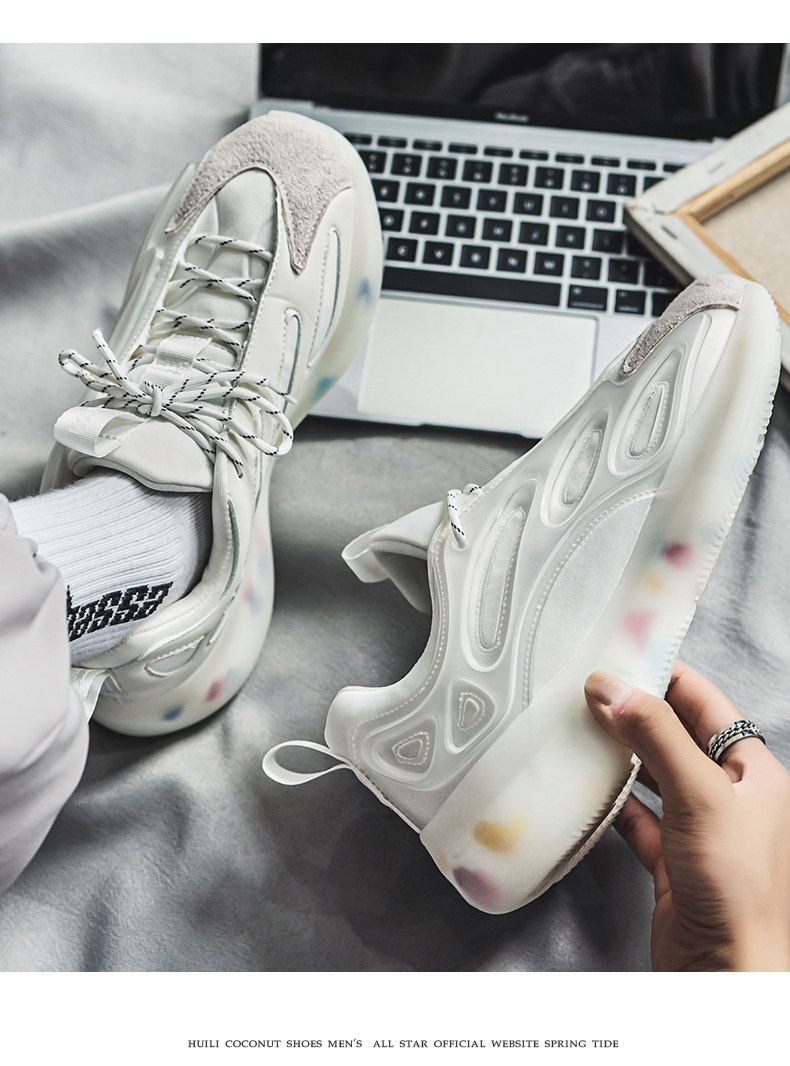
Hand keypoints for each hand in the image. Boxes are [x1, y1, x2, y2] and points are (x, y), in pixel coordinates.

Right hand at [584, 661, 789, 970]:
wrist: (726, 973)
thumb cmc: (736, 888)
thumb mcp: (701, 796)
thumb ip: (656, 737)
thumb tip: (612, 687)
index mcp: (753, 772)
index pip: (708, 705)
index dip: (668, 675)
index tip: (625, 654)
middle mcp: (729, 796)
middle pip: (676, 737)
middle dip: (636, 713)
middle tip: (591, 689)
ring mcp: (699, 830)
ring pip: (653, 776)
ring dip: (620, 755)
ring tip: (582, 729)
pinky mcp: (670, 861)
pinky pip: (636, 818)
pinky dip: (611, 802)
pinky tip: (586, 788)